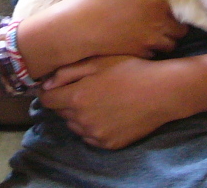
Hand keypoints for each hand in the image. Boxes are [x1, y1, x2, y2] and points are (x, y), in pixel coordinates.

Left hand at [39, 56, 174, 148]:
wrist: (161, 92)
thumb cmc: (129, 69)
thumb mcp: (97, 62)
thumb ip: (67, 73)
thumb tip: (45, 85)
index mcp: (77, 97)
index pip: (47, 100)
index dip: (48, 92)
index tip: (55, 86)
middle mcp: (83, 120)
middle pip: (61, 112)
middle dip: (66, 101)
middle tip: (85, 88)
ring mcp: (96, 134)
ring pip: (74, 126)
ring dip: (79, 114)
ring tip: (99, 99)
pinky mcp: (109, 144)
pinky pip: (90, 137)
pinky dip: (93, 127)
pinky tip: (109, 112)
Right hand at [51, 0, 187, 60]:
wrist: (75, 27)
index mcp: (158, 4)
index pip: (181, 11)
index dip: (175, 8)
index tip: (165, 3)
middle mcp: (158, 26)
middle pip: (179, 32)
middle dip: (174, 26)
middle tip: (162, 18)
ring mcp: (147, 44)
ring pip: (168, 46)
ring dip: (165, 39)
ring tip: (152, 29)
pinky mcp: (134, 56)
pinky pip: (152, 55)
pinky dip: (150, 49)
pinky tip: (137, 40)